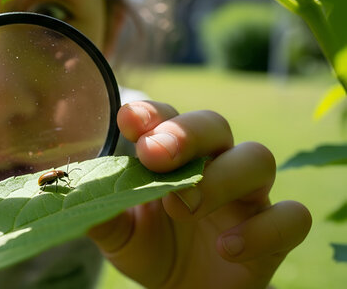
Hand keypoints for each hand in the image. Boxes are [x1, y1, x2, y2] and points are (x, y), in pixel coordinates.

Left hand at [88, 101, 311, 288]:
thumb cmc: (151, 250)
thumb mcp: (118, 234)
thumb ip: (101, 213)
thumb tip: (73, 192)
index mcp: (173, 158)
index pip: (168, 118)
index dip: (152, 113)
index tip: (129, 120)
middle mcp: (214, 166)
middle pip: (215, 124)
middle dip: (186, 132)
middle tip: (154, 155)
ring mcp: (247, 197)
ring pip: (258, 158)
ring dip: (221, 177)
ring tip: (184, 207)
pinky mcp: (274, 234)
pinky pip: (291, 217)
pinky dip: (262, 230)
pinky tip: (225, 248)